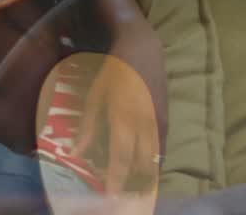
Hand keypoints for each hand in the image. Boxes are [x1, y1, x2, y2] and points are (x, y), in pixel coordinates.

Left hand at [69, 53, 161, 194]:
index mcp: (123, 117)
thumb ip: (88, 126)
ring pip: (155, 159)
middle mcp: (145, 123)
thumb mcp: (94, 96)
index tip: (111, 196)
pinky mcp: (168, 120)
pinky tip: (142, 164)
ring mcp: (160, 122)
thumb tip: (77, 152)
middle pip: (142, 164)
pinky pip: (162, 148)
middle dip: (132, 180)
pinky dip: (152, 159)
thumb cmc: (113, 71)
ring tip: (131, 181)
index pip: (121, 157)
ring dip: (143, 172)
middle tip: (119, 188)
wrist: (143, 49)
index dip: (116, 179)